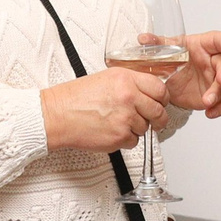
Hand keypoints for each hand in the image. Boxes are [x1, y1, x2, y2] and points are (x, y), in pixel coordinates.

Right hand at [40, 68, 167, 152]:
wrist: (57, 114)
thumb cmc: (75, 98)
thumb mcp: (105, 78)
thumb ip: (129, 84)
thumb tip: (147, 93)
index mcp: (125, 79)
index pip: (159, 88)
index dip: (162, 98)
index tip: (160, 102)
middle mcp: (128, 96)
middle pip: (158, 111)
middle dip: (158, 118)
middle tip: (153, 120)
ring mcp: (125, 117)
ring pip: (146, 128)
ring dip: (136, 128)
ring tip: (117, 122)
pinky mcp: (120, 136)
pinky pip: (134, 141)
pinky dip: (125, 139)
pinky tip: (111, 131)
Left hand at [163, 31, 220, 116]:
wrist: (170, 81)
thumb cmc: (174, 61)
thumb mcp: (164, 51)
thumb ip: (156, 44)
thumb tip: (143, 39)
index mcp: (203, 45)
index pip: (218, 39)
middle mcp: (214, 60)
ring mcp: (217, 78)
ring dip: (219, 93)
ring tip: (207, 101)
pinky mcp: (217, 94)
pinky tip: (210, 112)